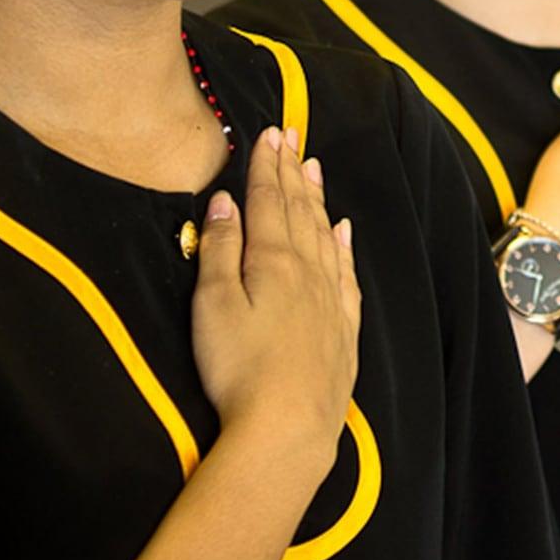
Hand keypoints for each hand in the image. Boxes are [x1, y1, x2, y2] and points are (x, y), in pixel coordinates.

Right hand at [192, 126, 360, 460]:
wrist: (289, 427)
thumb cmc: (239, 367)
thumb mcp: (212, 305)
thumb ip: (221, 249)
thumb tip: (225, 201)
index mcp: (273, 260)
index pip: (270, 200)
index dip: (268, 164)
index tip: (270, 132)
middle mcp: (309, 270)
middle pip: (300, 210)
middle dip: (293, 171)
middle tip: (292, 136)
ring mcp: (331, 299)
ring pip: (326, 234)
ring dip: (318, 199)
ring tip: (315, 168)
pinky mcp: (344, 329)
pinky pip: (347, 272)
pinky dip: (344, 245)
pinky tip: (344, 231)